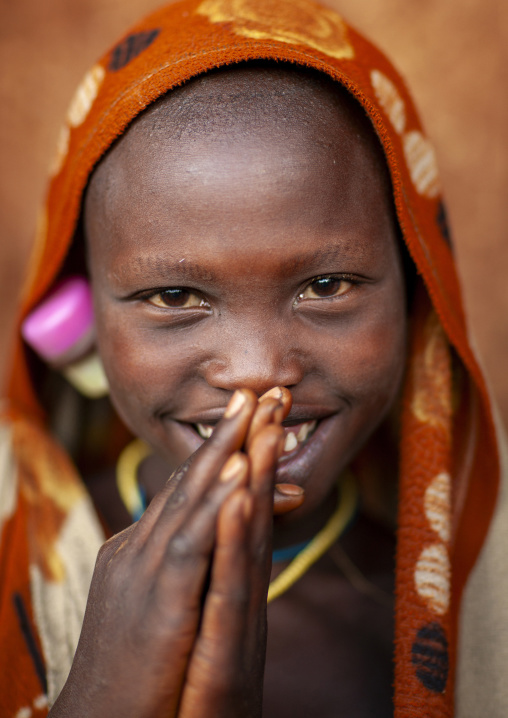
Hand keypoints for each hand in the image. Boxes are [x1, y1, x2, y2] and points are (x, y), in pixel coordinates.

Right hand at [50, 387, 295, 717]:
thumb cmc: (131, 672)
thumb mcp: (150, 607)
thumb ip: (171, 569)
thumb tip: (195, 541)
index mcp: (139, 551)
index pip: (183, 490)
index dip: (218, 450)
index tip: (247, 414)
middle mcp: (138, 549)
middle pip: (189, 480)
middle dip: (226, 433)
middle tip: (257, 391)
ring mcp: (143, 570)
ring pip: (191, 499)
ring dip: (226, 450)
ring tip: (255, 407)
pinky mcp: (157, 601)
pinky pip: (191, 543)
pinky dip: (216, 505)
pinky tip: (241, 471)